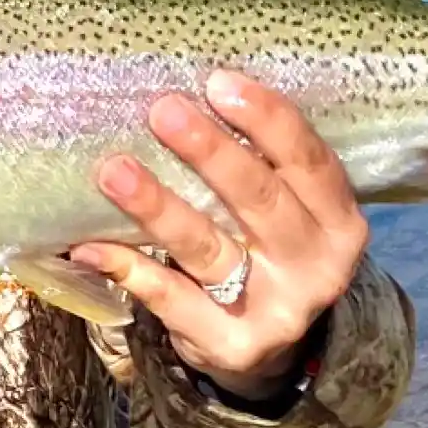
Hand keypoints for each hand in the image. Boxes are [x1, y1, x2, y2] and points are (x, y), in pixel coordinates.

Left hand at [70, 70, 368, 401]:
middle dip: (210, 152)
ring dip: (159, 207)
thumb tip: (183, 94)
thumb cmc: (261, 247)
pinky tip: (89, 247)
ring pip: (210, 249)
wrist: (265, 341)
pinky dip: (128, 269)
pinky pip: (172, 299)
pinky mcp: (232, 345)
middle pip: (260, 200)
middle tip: (163, 111)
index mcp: (338, 219)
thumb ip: (254, 162)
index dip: (268, 119)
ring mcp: (277, 310)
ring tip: (115, 172)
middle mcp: (316, 266)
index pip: (310, 162)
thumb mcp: (281, 207)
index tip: (218, 82)